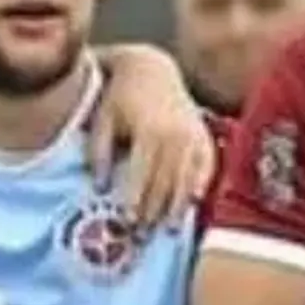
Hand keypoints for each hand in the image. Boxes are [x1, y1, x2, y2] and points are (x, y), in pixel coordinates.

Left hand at [89, 45, 216, 230]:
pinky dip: (201, 184)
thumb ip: (99, 153)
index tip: (128, 222)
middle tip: (143, 236)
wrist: (150, 69)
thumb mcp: (103, 121)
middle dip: (155, 210)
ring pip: (186, 177)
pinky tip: (195, 202)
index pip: (142, 174)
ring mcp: (193, 134)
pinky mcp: (203, 134)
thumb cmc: (119, 98)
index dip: (136, 199)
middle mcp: (175, 134)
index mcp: (149, 131)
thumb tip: (98, 188)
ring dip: (177, 205)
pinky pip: (206, 164)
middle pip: (165, 181)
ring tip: (168, 230)